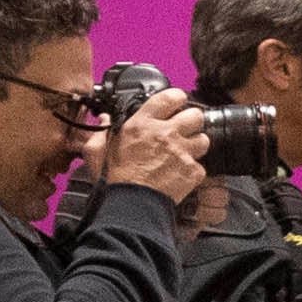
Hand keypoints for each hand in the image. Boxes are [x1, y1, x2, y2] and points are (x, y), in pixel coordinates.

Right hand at [103, 88, 209, 203]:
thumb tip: (105, 118)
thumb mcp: (97, 150)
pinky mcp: (192, 171)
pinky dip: (193, 171)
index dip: (177, 97)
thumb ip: (102, 131)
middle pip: (195, 116)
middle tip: (185, 130)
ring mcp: (181, 152)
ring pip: (203, 140)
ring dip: (196, 146)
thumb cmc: (114, 179)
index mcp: (142, 124)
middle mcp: (166, 133)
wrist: (131, 204)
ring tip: (184, 153)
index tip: (177, 102)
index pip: (169, 97)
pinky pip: (201, 167)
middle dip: (192, 121)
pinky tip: (181, 174)